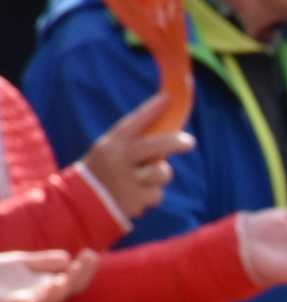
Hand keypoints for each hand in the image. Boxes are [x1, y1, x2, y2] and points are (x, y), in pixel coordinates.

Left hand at [0, 249, 97, 301]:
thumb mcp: (20, 263)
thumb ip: (42, 262)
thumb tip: (67, 258)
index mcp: (45, 287)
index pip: (73, 281)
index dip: (84, 269)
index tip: (90, 253)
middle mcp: (40, 297)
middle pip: (69, 289)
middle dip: (81, 274)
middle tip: (88, 257)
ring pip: (54, 299)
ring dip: (67, 285)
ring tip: (74, 271)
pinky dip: (46, 296)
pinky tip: (56, 283)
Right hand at [78, 92, 195, 219]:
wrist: (82, 204)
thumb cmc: (103, 174)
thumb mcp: (110, 154)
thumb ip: (134, 146)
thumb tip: (169, 137)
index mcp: (110, 144)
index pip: (133, 123)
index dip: (152, 110)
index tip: (169, 98)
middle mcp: (117, 160)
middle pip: (152, 146)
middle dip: (173, 142)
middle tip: (189, 141)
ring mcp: (126, 180)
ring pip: (161, 172)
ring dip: (160, 176)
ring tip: (142, 181)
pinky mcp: (134, 200)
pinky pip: (156, 194)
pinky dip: (150, 195)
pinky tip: (134, 197)